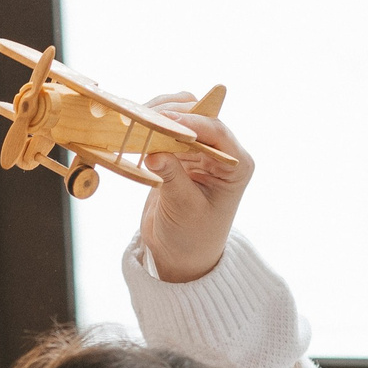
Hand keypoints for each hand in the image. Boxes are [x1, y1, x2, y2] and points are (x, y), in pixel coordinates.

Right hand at [136, 95, 253, 285]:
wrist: (181, 254)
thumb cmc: (192, 237)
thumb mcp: (184, 208)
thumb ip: (172, 177)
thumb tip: (153, 152)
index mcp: (235, 165)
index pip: (217, 133)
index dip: (191, 123)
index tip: (164, 120)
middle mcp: (220, 153)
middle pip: (198, 117)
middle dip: (171, 114)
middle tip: (141, 117)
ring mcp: (198, 151)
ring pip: (180, 117)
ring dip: (157, 114)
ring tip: (134, 119)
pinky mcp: (177, 154)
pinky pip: (164, 130)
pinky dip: (148, 125)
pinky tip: (132, 128)